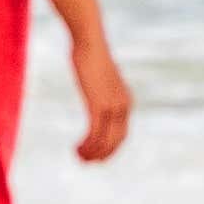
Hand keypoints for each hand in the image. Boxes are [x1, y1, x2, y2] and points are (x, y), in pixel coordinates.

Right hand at [71, 39, 131, 162]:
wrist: (89, 42)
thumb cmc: (91, 55)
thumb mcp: (99, 77)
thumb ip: (100, 89)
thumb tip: (95, 91)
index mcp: (126, 101)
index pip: (122, 135)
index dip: (110, 149)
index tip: (96, 156)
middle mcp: (123, 106)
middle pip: (116, 142)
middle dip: (101, 155)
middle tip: (85, 162)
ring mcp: (112, 106)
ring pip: (104, 141)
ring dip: (91, 152)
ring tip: (77, 155)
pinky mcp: (99, 105)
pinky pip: (94, 133)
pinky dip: (87, 145)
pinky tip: (76, 148)